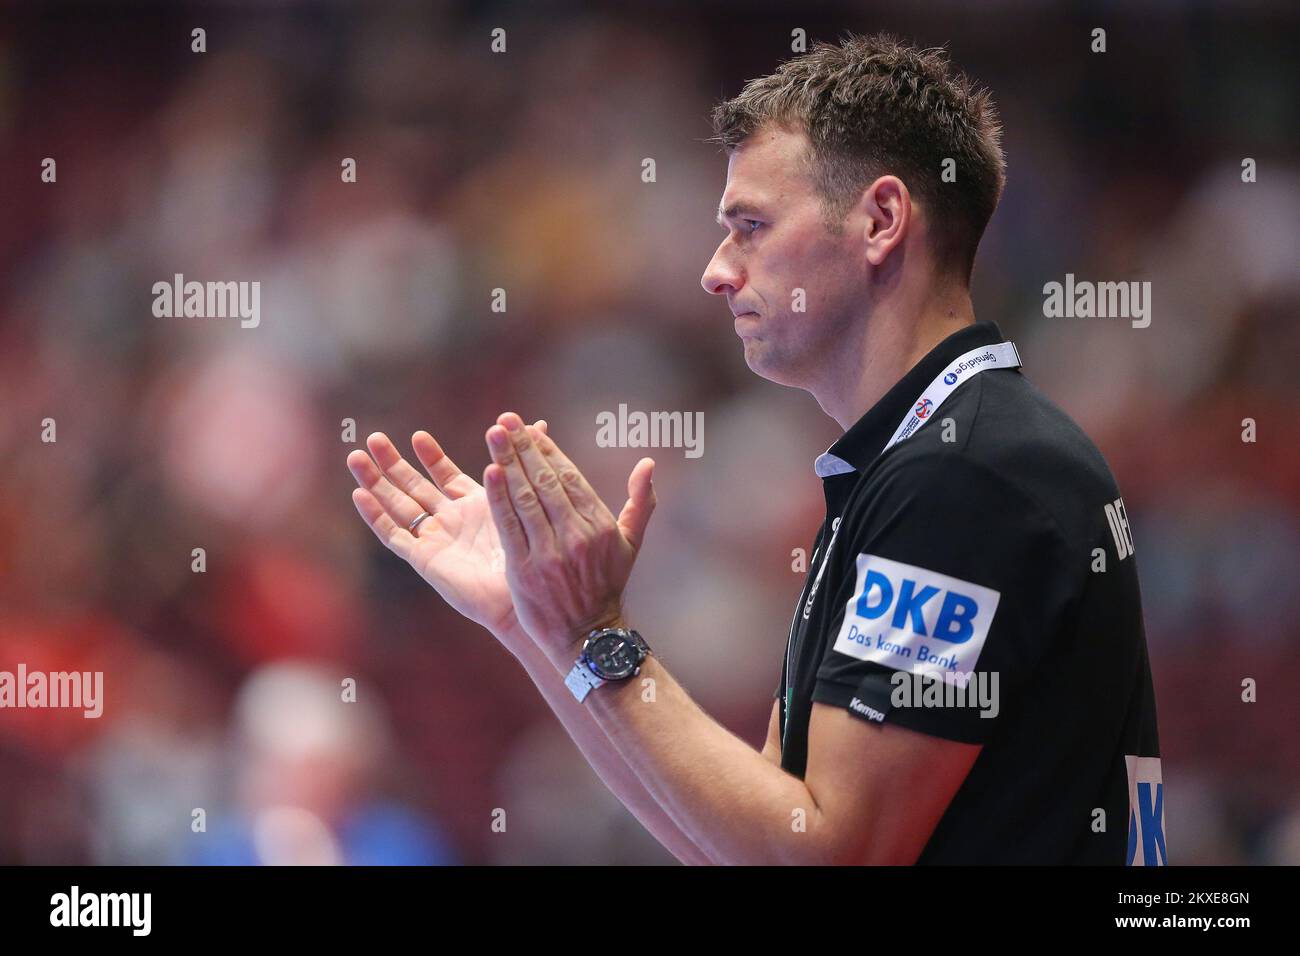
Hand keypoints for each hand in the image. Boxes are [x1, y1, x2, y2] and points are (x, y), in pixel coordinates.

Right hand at [346, 423, 550, 641]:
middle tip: (373, 438)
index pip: (445, 474)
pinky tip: (360, 495)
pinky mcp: (424, 559)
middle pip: (413, 486)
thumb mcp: (526, 495)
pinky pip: (394, 535)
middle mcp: (451, 520)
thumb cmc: (530, 549)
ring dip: (376, 482)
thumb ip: (522, 460)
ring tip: (355, 458)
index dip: (430, 455)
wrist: (523, 592)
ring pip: (397, 506)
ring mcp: (435, 539)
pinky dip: (376, 516)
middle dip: (392, 463)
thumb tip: (539, 422)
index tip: (417, 436)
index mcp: (474, 505)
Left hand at [482, 412, 655, 669]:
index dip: (547, 449)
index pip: (569, 477)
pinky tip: (490, 473)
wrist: (587, 638)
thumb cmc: (607, 587)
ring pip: (525, 498)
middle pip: (545, 481)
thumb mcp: (630, 544)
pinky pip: (509, 526)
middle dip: (523, 447)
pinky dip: (499, 498)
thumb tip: (649, 463)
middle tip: (505, 420)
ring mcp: (549, 553)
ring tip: (493, 435)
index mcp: (599, 525)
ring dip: (508, 462)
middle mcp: (575, 536)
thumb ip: (640, 501)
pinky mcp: (524, 570)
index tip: (528, 427)